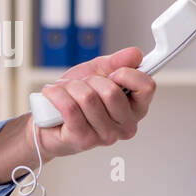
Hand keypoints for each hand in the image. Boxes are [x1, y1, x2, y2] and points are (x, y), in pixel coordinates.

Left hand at [35, 46, 155, 159]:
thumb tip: (135, 55)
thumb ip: (117, 62)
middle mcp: (126, 126)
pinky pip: (69, 107)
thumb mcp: (97, 72)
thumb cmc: (75, 98)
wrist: (49, 120)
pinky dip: (55, 94)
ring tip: (66, 92)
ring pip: (88, 97)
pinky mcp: (83, 140)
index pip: (146, 86)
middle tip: (82, 85)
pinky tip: (52, 93)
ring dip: (70, 87)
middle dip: (90, 80)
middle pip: (111, 91)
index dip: (126, 74)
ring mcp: (106, 136)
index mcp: (136, 109)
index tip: (112, 73)